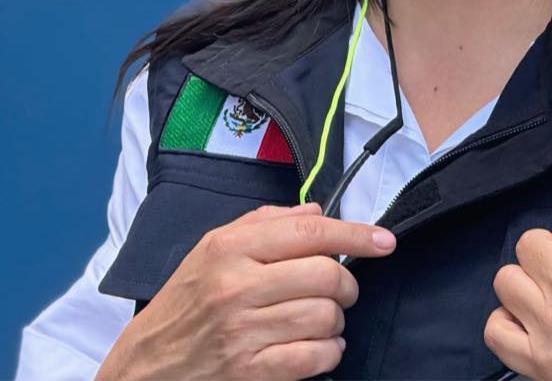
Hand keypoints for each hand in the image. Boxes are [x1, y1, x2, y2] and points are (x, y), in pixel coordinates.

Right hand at [95, 201, 396, 380]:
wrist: (141, 369)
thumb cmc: (184, 303)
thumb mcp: (212, 248)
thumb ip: (267, 223)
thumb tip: (317, 212)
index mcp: (230, 247)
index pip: (311, 233)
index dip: (357, 234)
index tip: (384, 241)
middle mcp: (236, 286)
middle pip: (326, 274)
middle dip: (347, 283)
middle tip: (343, 289)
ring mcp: (242, 333)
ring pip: (325, 316)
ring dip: (337, 319)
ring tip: (325, 318)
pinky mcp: (248, 373)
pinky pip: (313, 359)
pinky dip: (329, 353)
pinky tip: (322, 347)